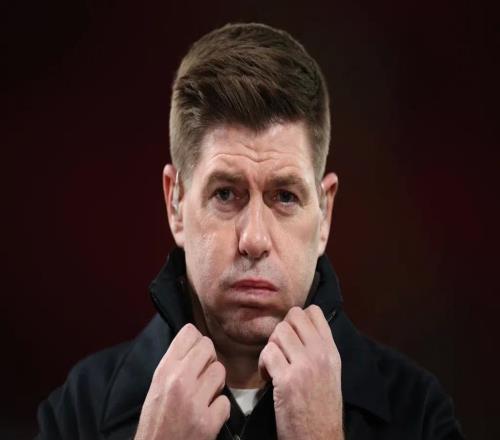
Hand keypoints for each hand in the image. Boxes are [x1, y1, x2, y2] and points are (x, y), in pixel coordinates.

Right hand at [134, 323, 229, 439]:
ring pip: (220, 371)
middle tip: (202, 376)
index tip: (195, 354)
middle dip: (209, 360)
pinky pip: (225, 401)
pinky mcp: (207, 422)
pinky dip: (219, 410)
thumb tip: (195, 344)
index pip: (189, 332)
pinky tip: (207, 416)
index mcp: (164, 370)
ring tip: (204, 396)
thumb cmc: (155, 421)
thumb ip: (174, 364)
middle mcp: (179, 380)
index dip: (196, 342)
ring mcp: (194, 401)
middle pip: (208, 347)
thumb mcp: (156, 386)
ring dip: (216, 384)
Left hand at [258, 305, 343, 439]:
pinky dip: (262, 364)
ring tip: (274, 365)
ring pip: (278, 332)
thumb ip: (317, 348)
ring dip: (271, 347)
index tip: (292, 337)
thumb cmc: (321, 408)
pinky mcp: (288, 380)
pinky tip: (268, 378)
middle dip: (281, 331)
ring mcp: (305, 366)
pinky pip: (267, 353)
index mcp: (331, 351)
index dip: (297, 320)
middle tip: (280, 350)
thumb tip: (298, 328)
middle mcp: (321, 354)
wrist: (320, 438)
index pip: (314, 311)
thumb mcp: (329, 372)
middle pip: (293, 316)